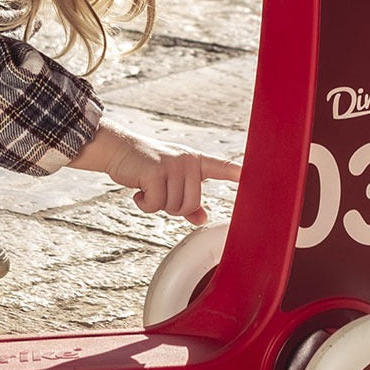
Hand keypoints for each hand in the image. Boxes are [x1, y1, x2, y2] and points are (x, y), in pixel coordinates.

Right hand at [68, 118, 240, 223]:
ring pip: (174, 206)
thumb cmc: (145, 166)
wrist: (118, 150)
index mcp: (194, 161)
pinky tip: (138, 190)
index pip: (221, 167)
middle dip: (171, 206)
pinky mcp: (156, 172)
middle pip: (190, 204)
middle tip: (157, 192)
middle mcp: (187, 161)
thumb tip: (202, 219)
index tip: (251, 176)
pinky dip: (145, 204)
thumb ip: (187, 200)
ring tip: (147, 188)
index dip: (236, 173)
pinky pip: (156, 204)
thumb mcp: (169, 180)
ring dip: (157, 204)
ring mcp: (173, 165)